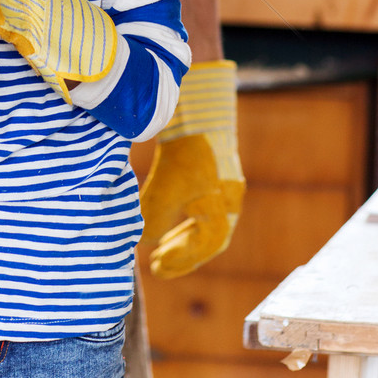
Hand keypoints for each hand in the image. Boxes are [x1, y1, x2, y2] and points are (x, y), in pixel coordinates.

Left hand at [139, 60, 243, 276]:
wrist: (199, 111)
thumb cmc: (185, 154)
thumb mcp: (165, 190)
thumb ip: (156, 220)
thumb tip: (148, 239)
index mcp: (223, 212)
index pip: (203, 248)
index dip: (180, 261)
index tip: (155, 266)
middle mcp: (229, 203)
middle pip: (208, 240)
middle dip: (183, 254)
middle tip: (157, 264)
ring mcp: (225, 187)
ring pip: (207, 224)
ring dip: (184, 238)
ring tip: (161, 246)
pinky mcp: (216, 172)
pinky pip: (205, 206)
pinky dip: (187, 218)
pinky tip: (169, 219)